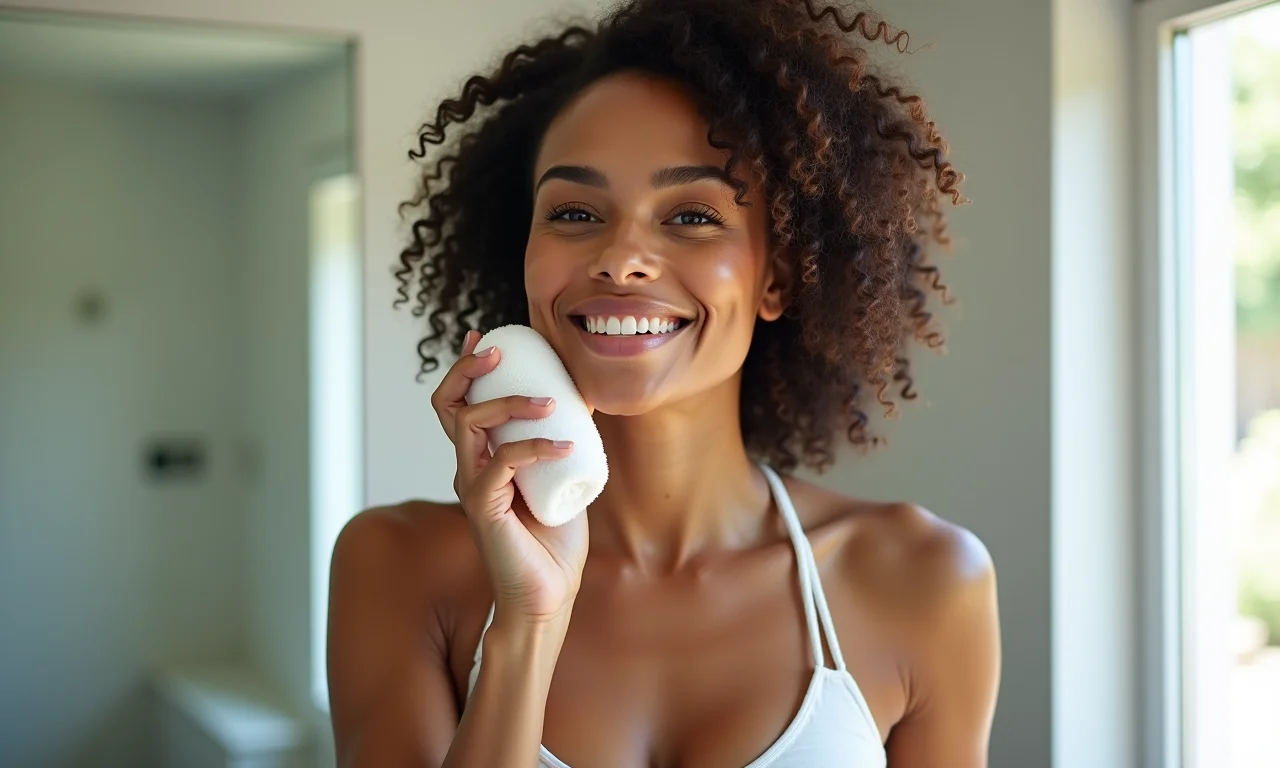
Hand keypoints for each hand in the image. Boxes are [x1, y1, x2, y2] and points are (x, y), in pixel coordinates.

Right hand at [431, 330, 588, 624]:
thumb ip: (564, 441)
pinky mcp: (484, 510)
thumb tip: (586, 397)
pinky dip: (533, 447)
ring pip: (470, 424)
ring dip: (510, 404)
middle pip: (448, 404)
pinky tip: (565, 446)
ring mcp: (473, 487)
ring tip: (551, 403)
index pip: (458, 403)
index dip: (465, 367)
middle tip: (501, 352)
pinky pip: (500, 464)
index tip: (484, 338)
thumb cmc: (554, 540)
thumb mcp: (562, 474)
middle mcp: (468, 468)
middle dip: (468, 369)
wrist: (549, 593)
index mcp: (481, 458)